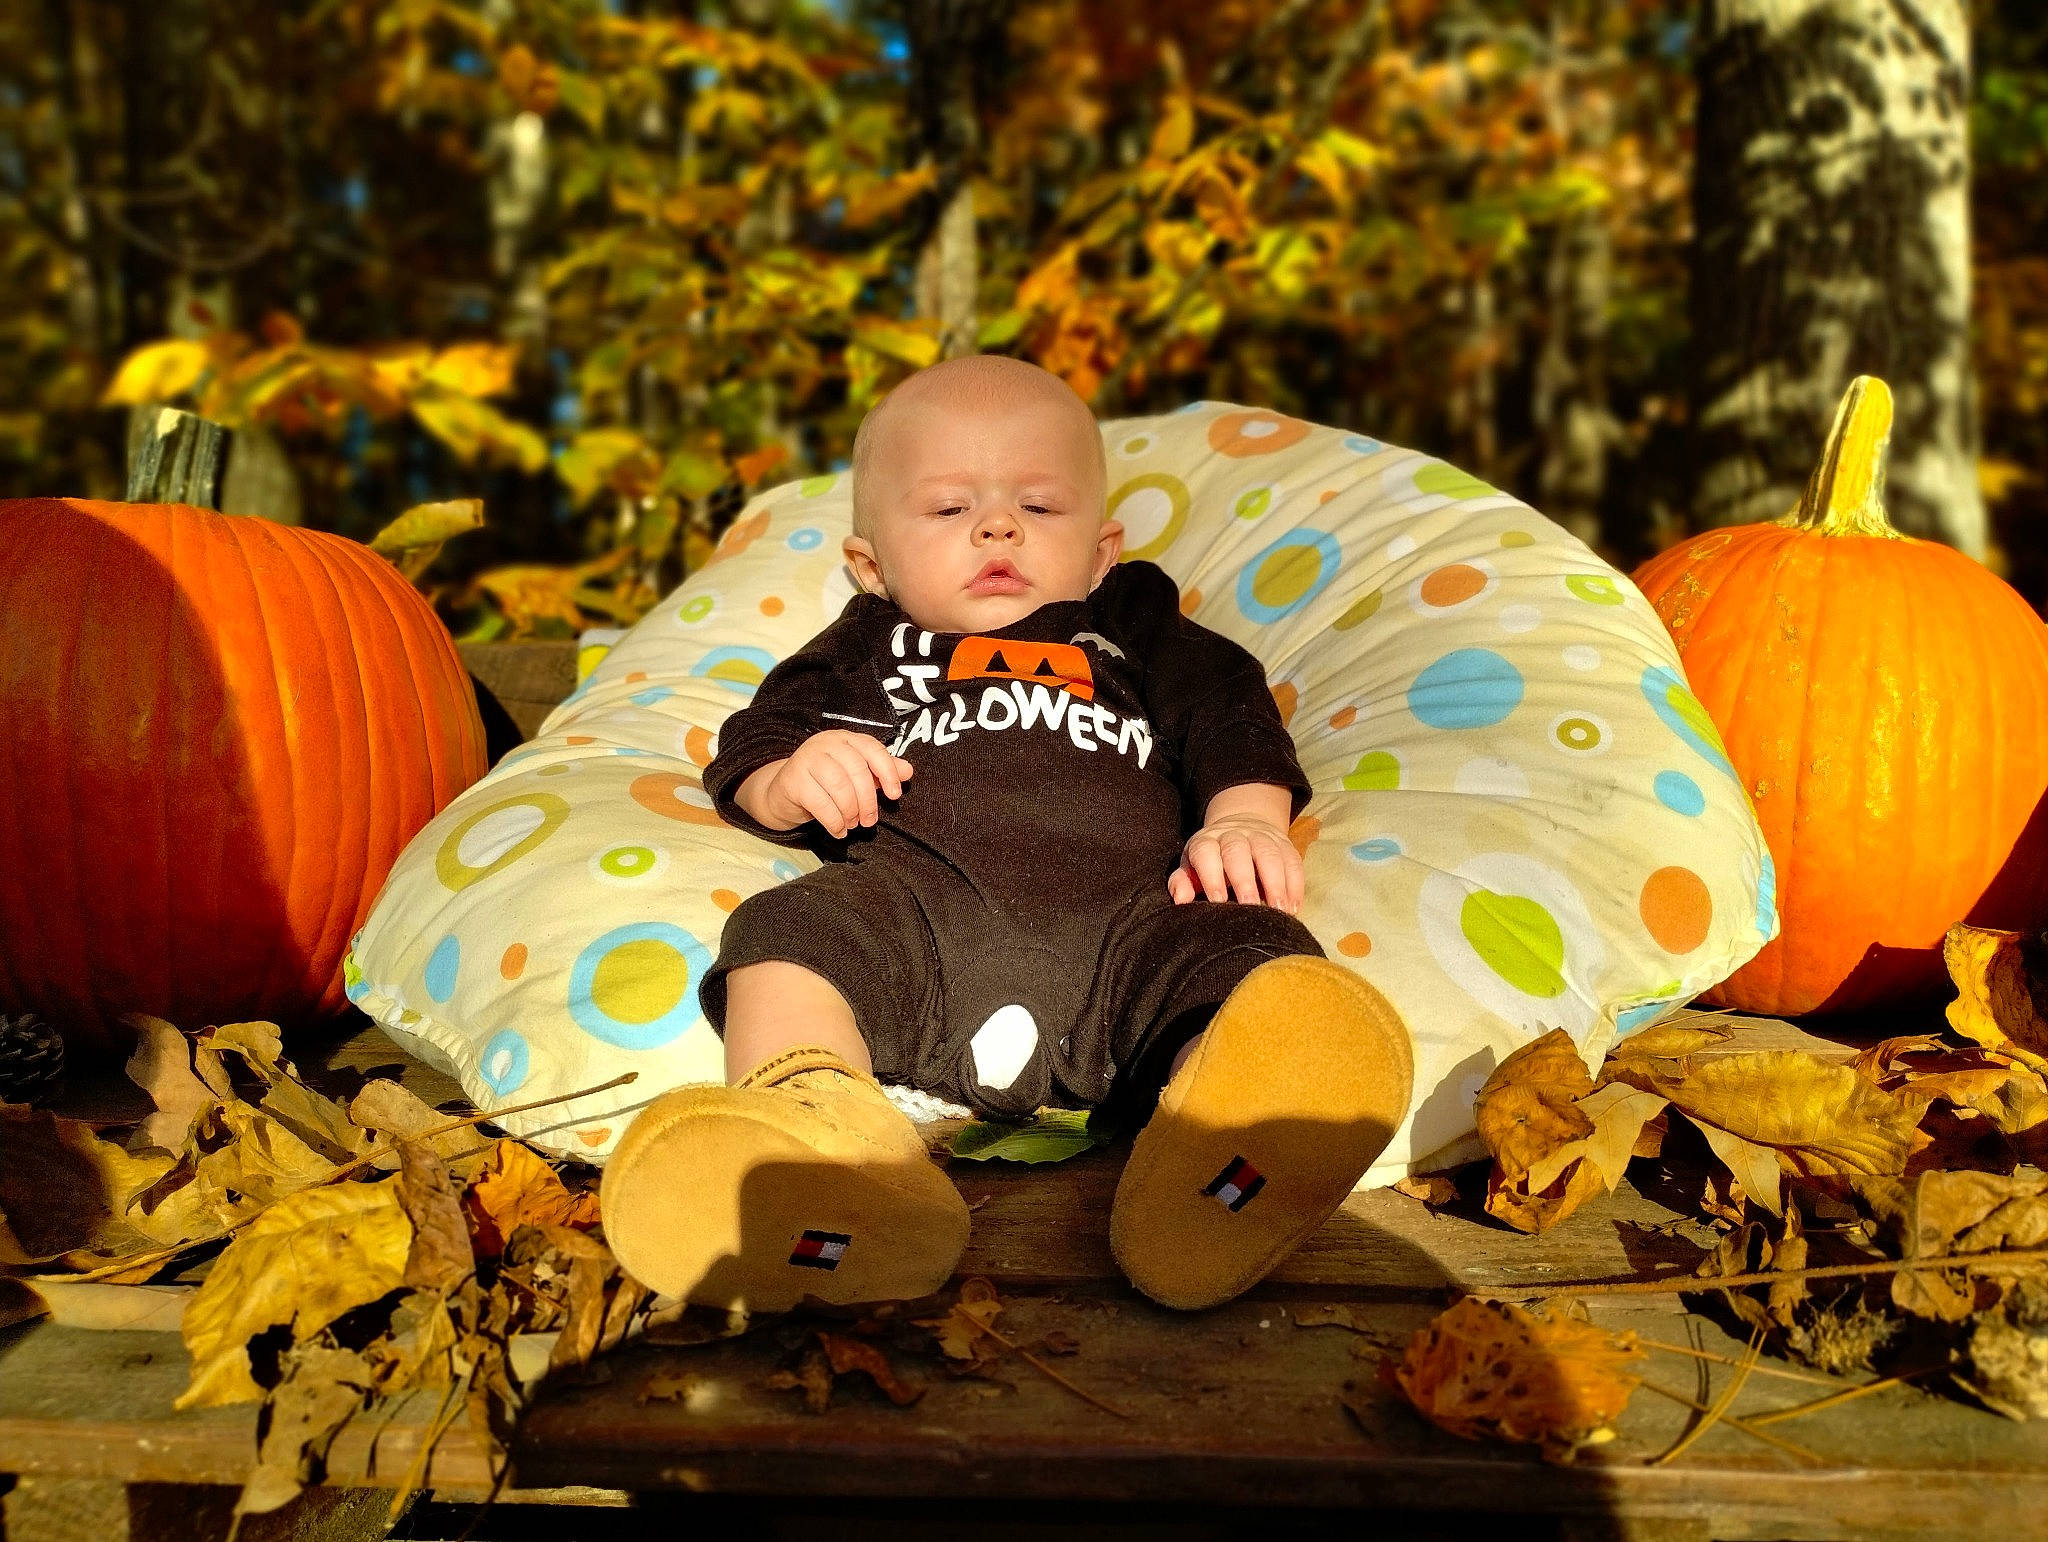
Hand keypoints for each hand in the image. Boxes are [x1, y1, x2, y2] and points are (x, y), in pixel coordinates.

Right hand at [762, 730, 912, 838]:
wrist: (783, 793)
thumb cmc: (825, 783)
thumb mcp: (855, 775)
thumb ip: (881, 771)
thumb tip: (908, 771)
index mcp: (845, 739)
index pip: (872, 749)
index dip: (887, 772)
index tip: (895, 796)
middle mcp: (825, 743)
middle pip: (856, 770)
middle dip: (867, 800)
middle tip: (869, 821)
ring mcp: (806, 759)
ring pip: (839, 786)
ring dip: (850, 811)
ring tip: (852, 824)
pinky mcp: (792, 780)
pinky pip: (820, 803)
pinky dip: (834, 822)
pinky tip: (839, 830)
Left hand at [1167, 812, 1302, 913]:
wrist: (1241, 827)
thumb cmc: (1211, 859)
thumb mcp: (1191, 867)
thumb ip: (1183, 882)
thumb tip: (1181, 900)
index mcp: (1207, 842)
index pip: (1206, 854)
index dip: (1212, 876)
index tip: (1218, 901)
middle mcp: (1233, 835)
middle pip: (1238, 852)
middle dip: (1245, 880)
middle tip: (1250, 907)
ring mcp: (1261, 836)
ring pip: (1269, 854)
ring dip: (1276, 883)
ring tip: (1278, 909)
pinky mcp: (1284, 843)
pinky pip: (1292, 860)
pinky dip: (1295, 883)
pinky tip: (1294, 906)